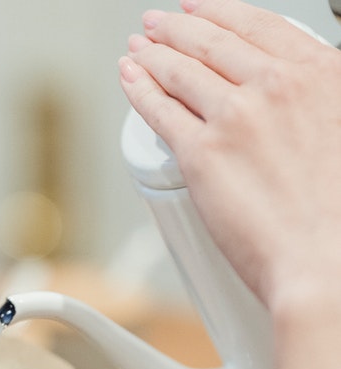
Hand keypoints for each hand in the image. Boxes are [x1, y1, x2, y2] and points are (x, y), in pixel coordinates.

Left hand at [118, 0, 340, 314]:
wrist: (329, 262)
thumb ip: (318, 102)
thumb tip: (302, 96)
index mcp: (319, 75)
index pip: (257, 27)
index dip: (219, 14)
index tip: (199, 9)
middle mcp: (275, 87)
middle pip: (211, 44)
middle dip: (176, 28)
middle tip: (157, 24)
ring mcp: (234, 118)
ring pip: (180, 71)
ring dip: (152, 54)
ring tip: (137, 48)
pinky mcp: (200, 154)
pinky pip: (159, 110)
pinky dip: (139, 89)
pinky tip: (129, 78)